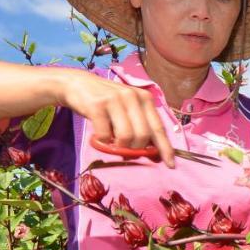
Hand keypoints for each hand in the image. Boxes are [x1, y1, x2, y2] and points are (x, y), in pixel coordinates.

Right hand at [55, 71, 174, 165]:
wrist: (79, 84)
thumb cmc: (107, 102)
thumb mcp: (128, 110)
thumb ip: (141, 128)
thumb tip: (154, 155)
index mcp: (145, 99)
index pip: (159, 128)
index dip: (165, 148)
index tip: (170, 164)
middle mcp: (133, 97)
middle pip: (143, 136)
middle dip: (136, 149)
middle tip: (125, 149)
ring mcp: (115, 100)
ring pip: (126, 137)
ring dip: (119, 146)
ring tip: (112, 141)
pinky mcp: (97, 106)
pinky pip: (105, 135)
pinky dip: (103, 141)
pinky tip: (99, 135)